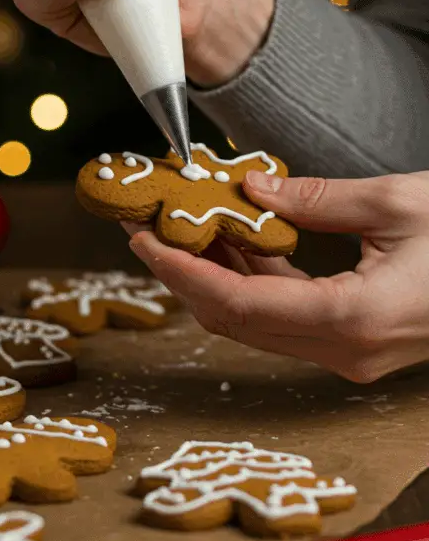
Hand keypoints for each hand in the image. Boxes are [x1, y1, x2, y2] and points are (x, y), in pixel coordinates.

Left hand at [126, 170, 428, 382]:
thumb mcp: (395, 203)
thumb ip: (315, 198)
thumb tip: (252, 186)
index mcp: (354, 318)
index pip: (241, 305)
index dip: (184, 275)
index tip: (145, 243)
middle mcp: (346, 351)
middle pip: (239, 321)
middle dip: (188, 276)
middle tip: (153, 228)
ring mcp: (351, 354)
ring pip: (259, 323)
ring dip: (218, 277)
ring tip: (187, 226)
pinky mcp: (356, 342)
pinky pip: (287, 318)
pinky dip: (253, 282)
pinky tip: (237, 240)